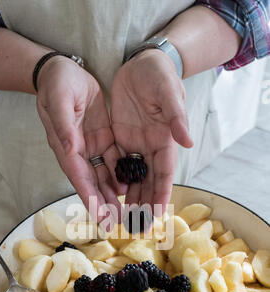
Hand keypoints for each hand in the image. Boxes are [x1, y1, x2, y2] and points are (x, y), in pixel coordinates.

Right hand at [36, 56, 123, 219]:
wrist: (63, 68)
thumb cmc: (58, 82)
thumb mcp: (60, 99)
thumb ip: (64, 126)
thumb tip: (70, 150)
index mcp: (66, 145)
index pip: (79, 177)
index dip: (90, 198)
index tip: (100, 217)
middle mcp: (78, 151)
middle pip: (93, 183)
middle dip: (104, 204)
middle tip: (116, 224)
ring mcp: (92, 146)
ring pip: (104, 176)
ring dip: (113, 195)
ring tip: (126, 213)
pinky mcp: (103, 138)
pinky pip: (114, 160)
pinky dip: (121, 175)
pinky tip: (131, 188)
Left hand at [111, 49, 192, 214]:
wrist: (141, 62)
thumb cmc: (158, 75)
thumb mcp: (168, 92)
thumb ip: (175, 117)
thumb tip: (187, 141)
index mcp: (164, 139)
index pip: (164, 172)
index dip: (160, 193)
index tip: (156, 213)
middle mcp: (150, 146)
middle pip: (148, 180)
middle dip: (143, 203)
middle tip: (136, 224)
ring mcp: (135, 144)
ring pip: (132, 176)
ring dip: (129, 197)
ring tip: (122, 217)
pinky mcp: (120, 138)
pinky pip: (117, 164)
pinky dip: (115, 180)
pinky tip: (109, 195)